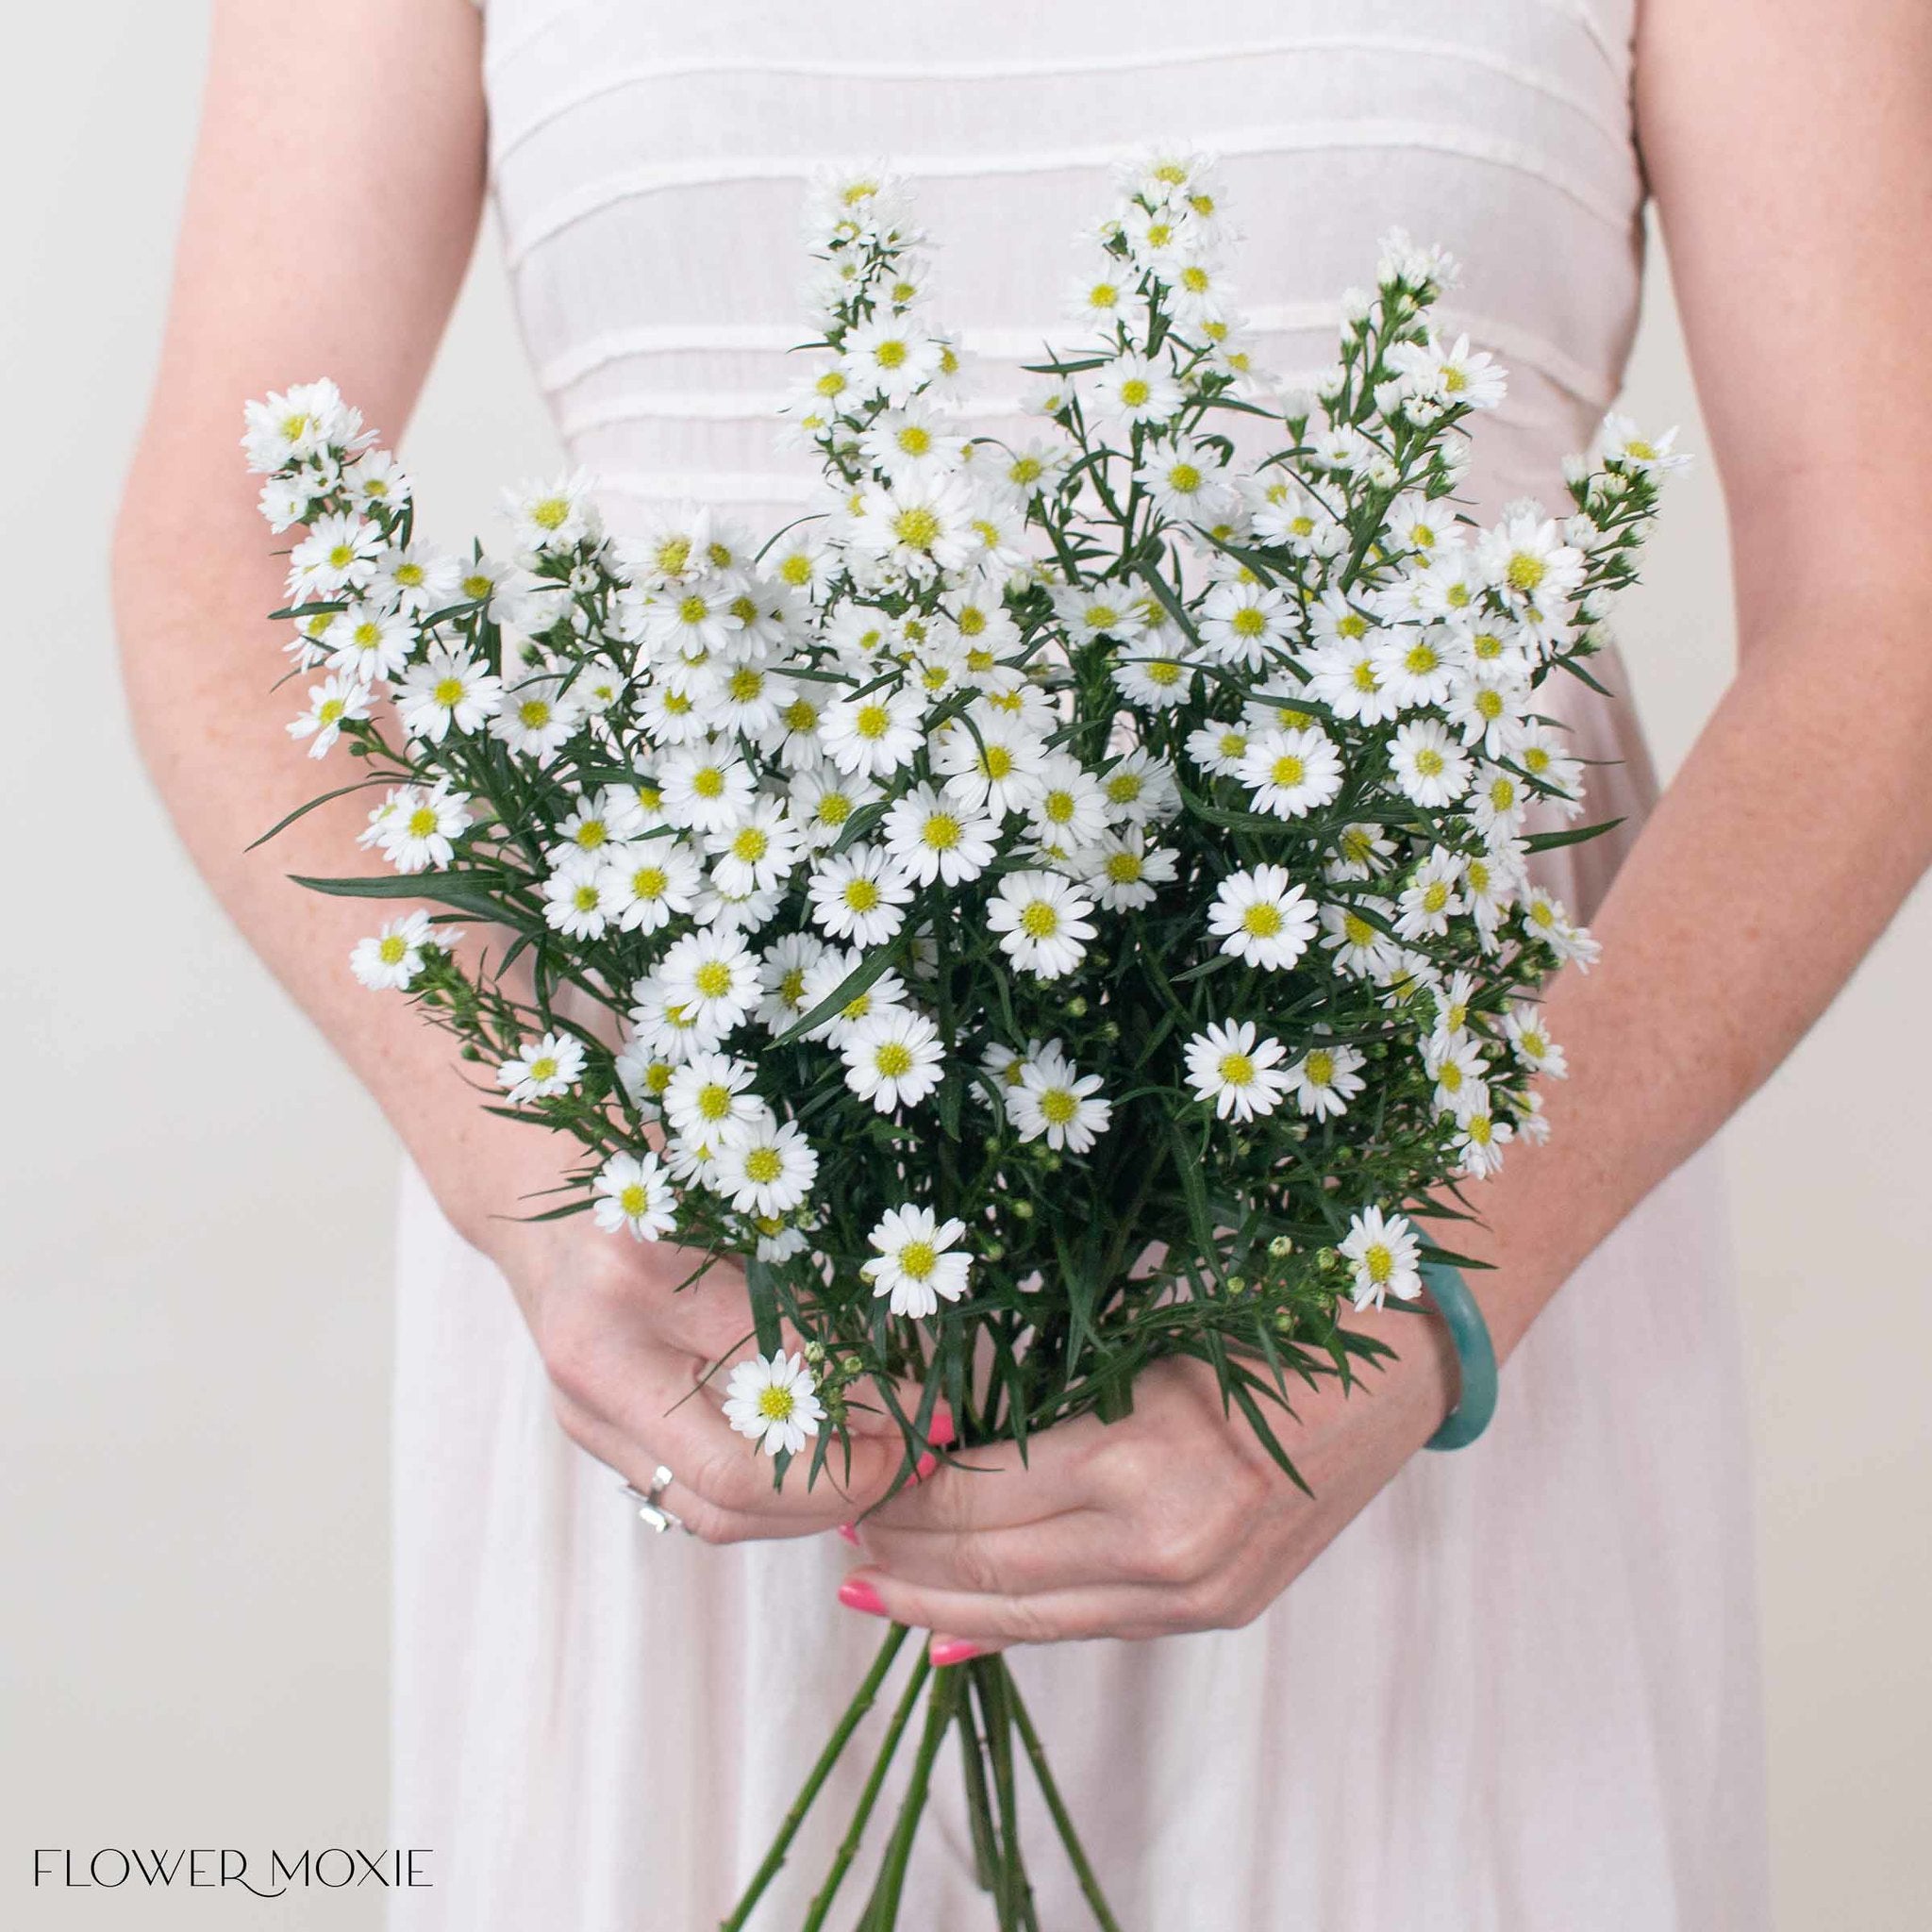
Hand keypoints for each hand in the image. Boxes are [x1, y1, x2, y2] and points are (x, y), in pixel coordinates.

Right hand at [444, 1139, 936, 1545]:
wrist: (535, 1185)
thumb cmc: (647, 1173)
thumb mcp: (730, 1212)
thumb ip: (802, 1298)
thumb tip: (900, 1390)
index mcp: (628, 1291)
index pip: (758, 1408)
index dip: (852, 1435)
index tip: (923, 1422)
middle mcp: (596, 1370)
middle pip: (729, 1490)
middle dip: (840, 1491)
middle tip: (915, 1460)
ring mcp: (585, 1416)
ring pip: (709, 1512)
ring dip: (809, 1508)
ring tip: (884, 1470)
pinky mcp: (596, 1435)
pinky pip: (689, 1494)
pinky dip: (766, 1494)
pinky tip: (823, 1468)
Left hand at [836, 1302, 1459, 1657]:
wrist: (1399, 1361)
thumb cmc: (1263, 1317)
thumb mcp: (1142, 1348)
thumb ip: (1046, 1412)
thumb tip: (939, 1457)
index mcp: (1145, 1460)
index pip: (982, 1501)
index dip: (906, 1501)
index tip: (855, 1482)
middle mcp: (1170, 1547)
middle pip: (995, 1572)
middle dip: (905, 1564)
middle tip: (844, 1542)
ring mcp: (1200, 1591)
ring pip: (1034, 1620)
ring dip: (942, 1611)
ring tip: (877, 1593)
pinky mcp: (1221, 1611)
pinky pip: (1091, 1629)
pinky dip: (1015, 1632)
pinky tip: (956, 1637)